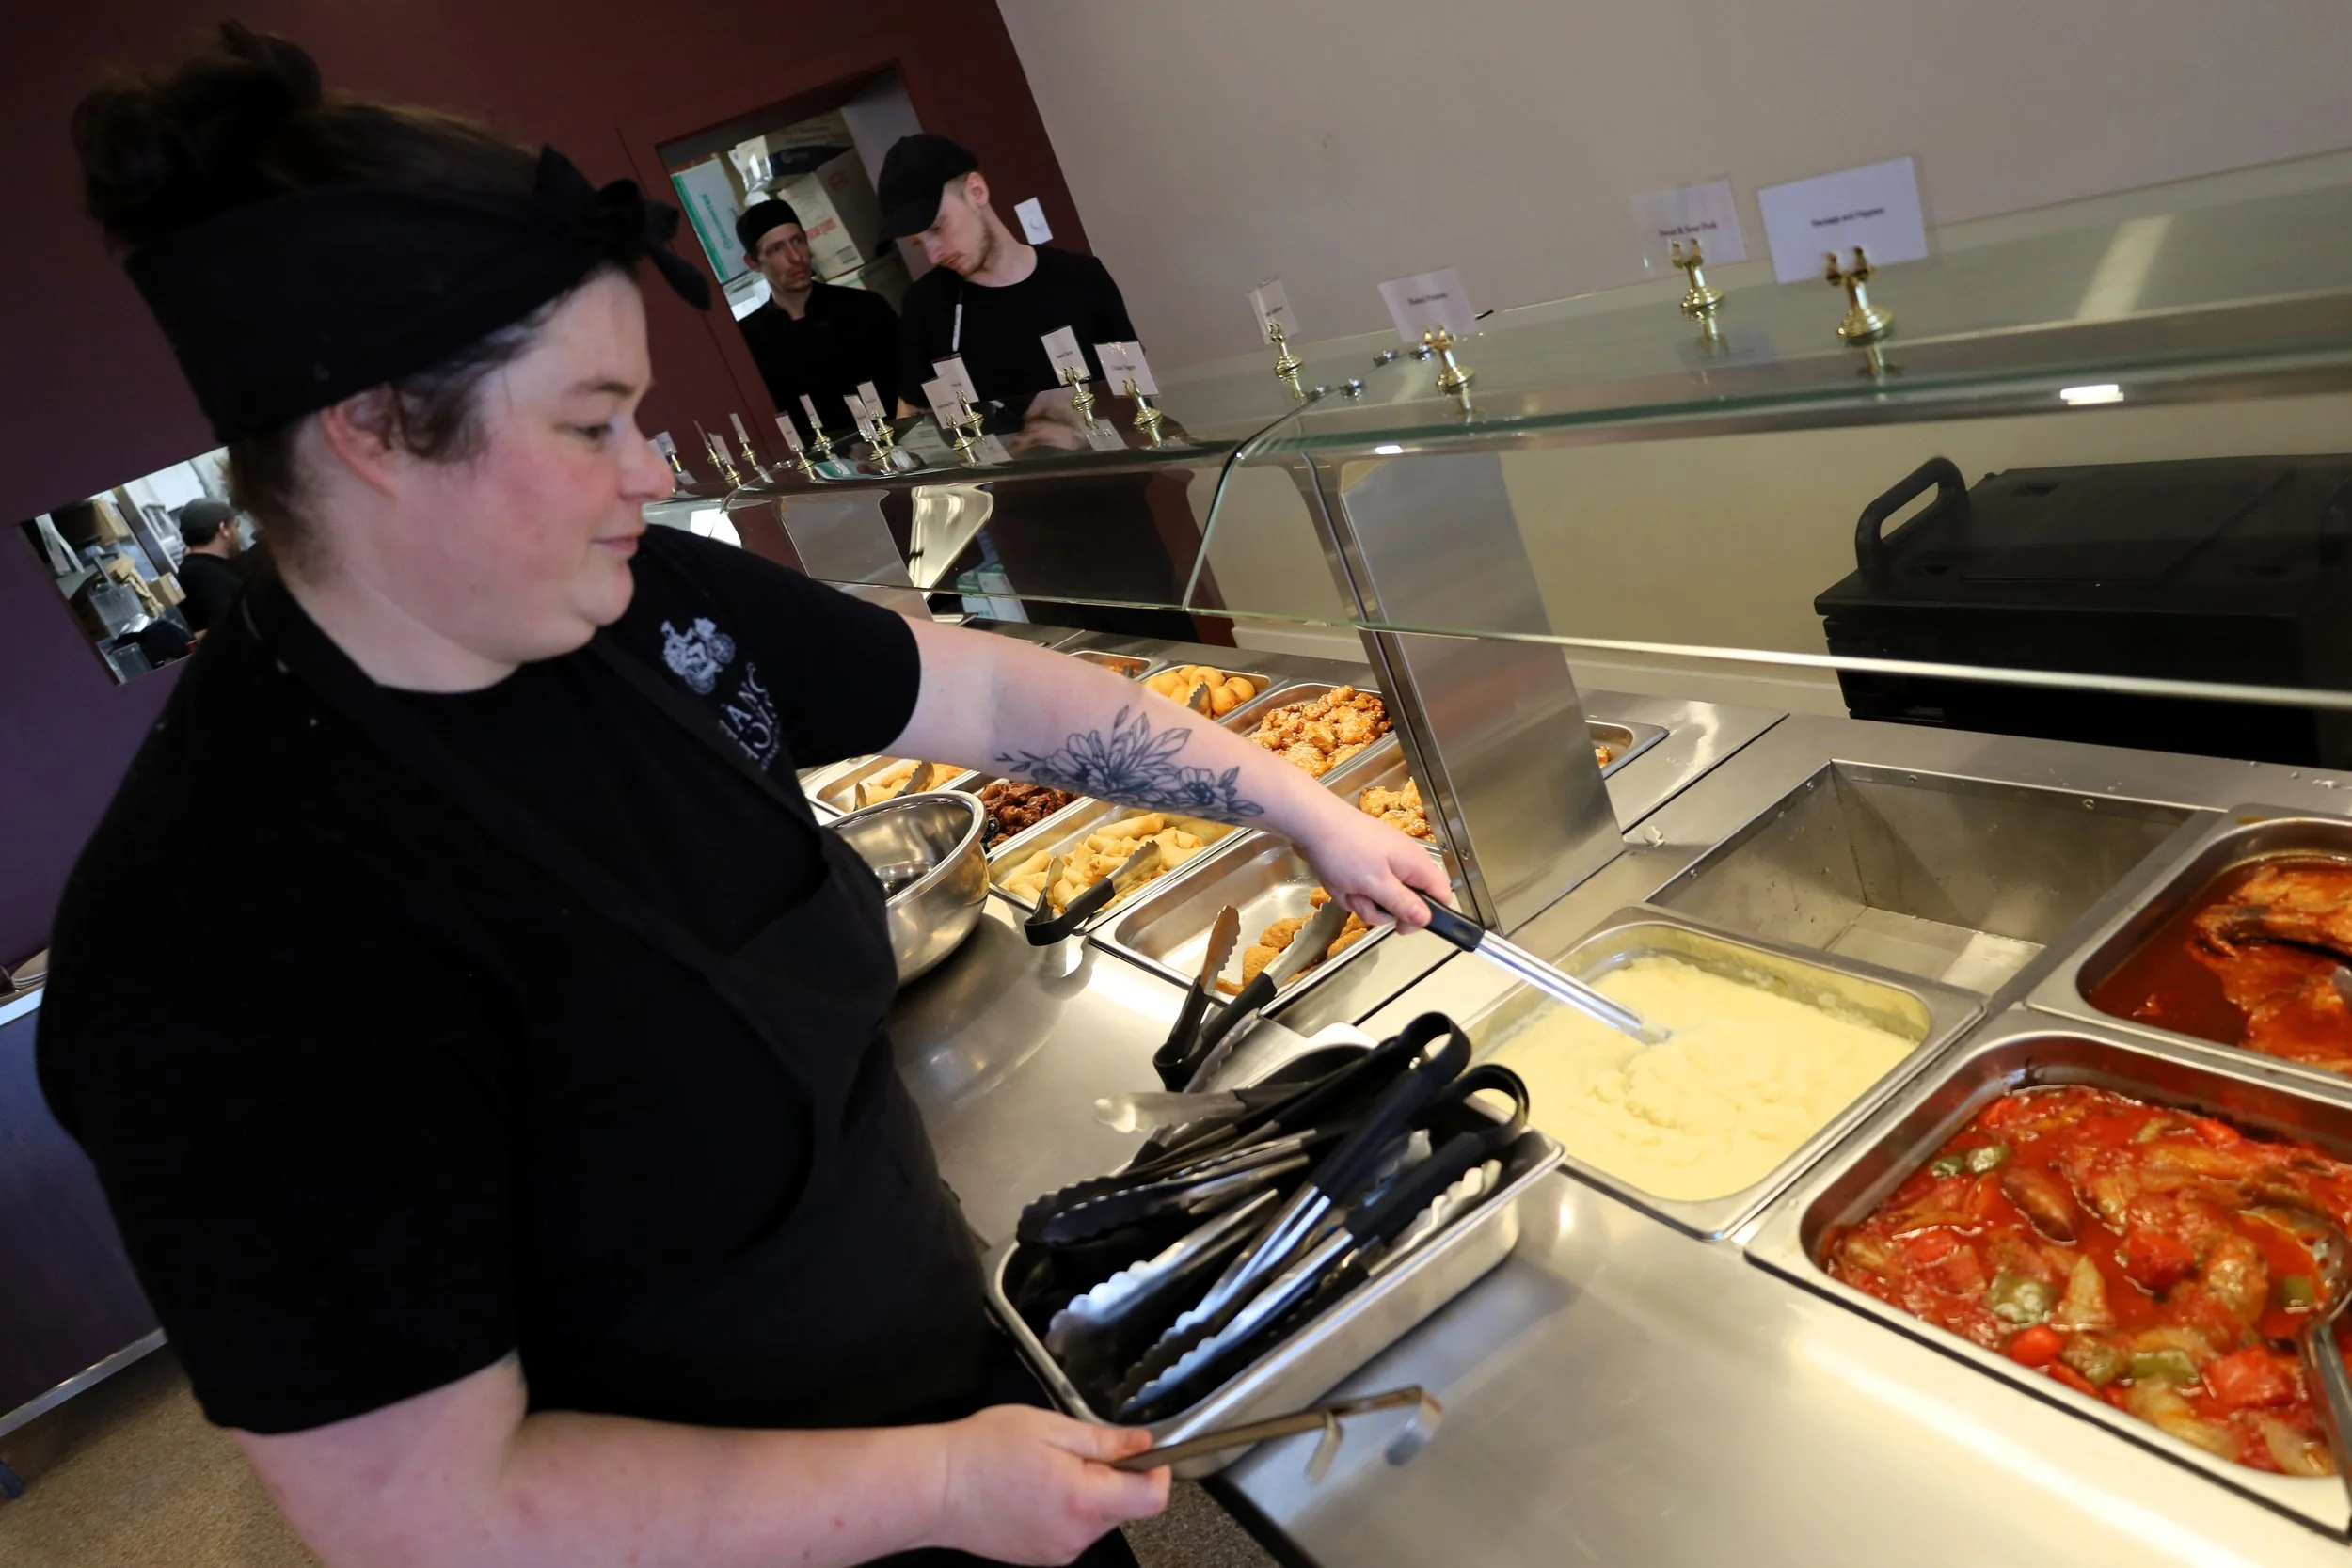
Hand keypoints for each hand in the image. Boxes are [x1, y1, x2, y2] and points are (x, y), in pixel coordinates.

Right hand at [929, 1405, 1168, 1564]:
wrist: (936, 1488)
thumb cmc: (984, 1452)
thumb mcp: (1050, 1427)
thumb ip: (1104, 1440)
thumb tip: (1141, 1444)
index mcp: (1085, 1500)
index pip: (1153, 1498)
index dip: (1157, 1470)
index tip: (1145, 1453)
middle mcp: (1077, 1535)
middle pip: (1125, 1507)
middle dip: (1114, 1477)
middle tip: (1075, 1450)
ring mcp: (1058, 1551)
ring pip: (1097, 1519)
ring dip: (1088, 1493)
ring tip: (1046, 1469)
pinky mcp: (1041, 1558)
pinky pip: (1072, 1531)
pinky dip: (1066, 1509)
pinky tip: (1034, 1490)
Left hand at [1292, 790, 1452, 931]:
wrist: (1313, 821)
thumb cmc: (1345, 849)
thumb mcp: (1375, 884)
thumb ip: (1403, 904)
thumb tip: (1426, 918)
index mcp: (1417, 865)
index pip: (1441, 896)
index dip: (1425, 916)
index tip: (1401, 926)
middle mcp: (1405, 863)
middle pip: (1405, 903)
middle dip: (1379, 908)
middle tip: (1361, 898)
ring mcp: (1385, 862)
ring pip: (1380, 899)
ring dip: (1360, 900)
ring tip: (1345, 886)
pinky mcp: (1366, 862)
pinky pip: (1365, 888)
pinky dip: (1350, 890)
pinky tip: (1338, 881)